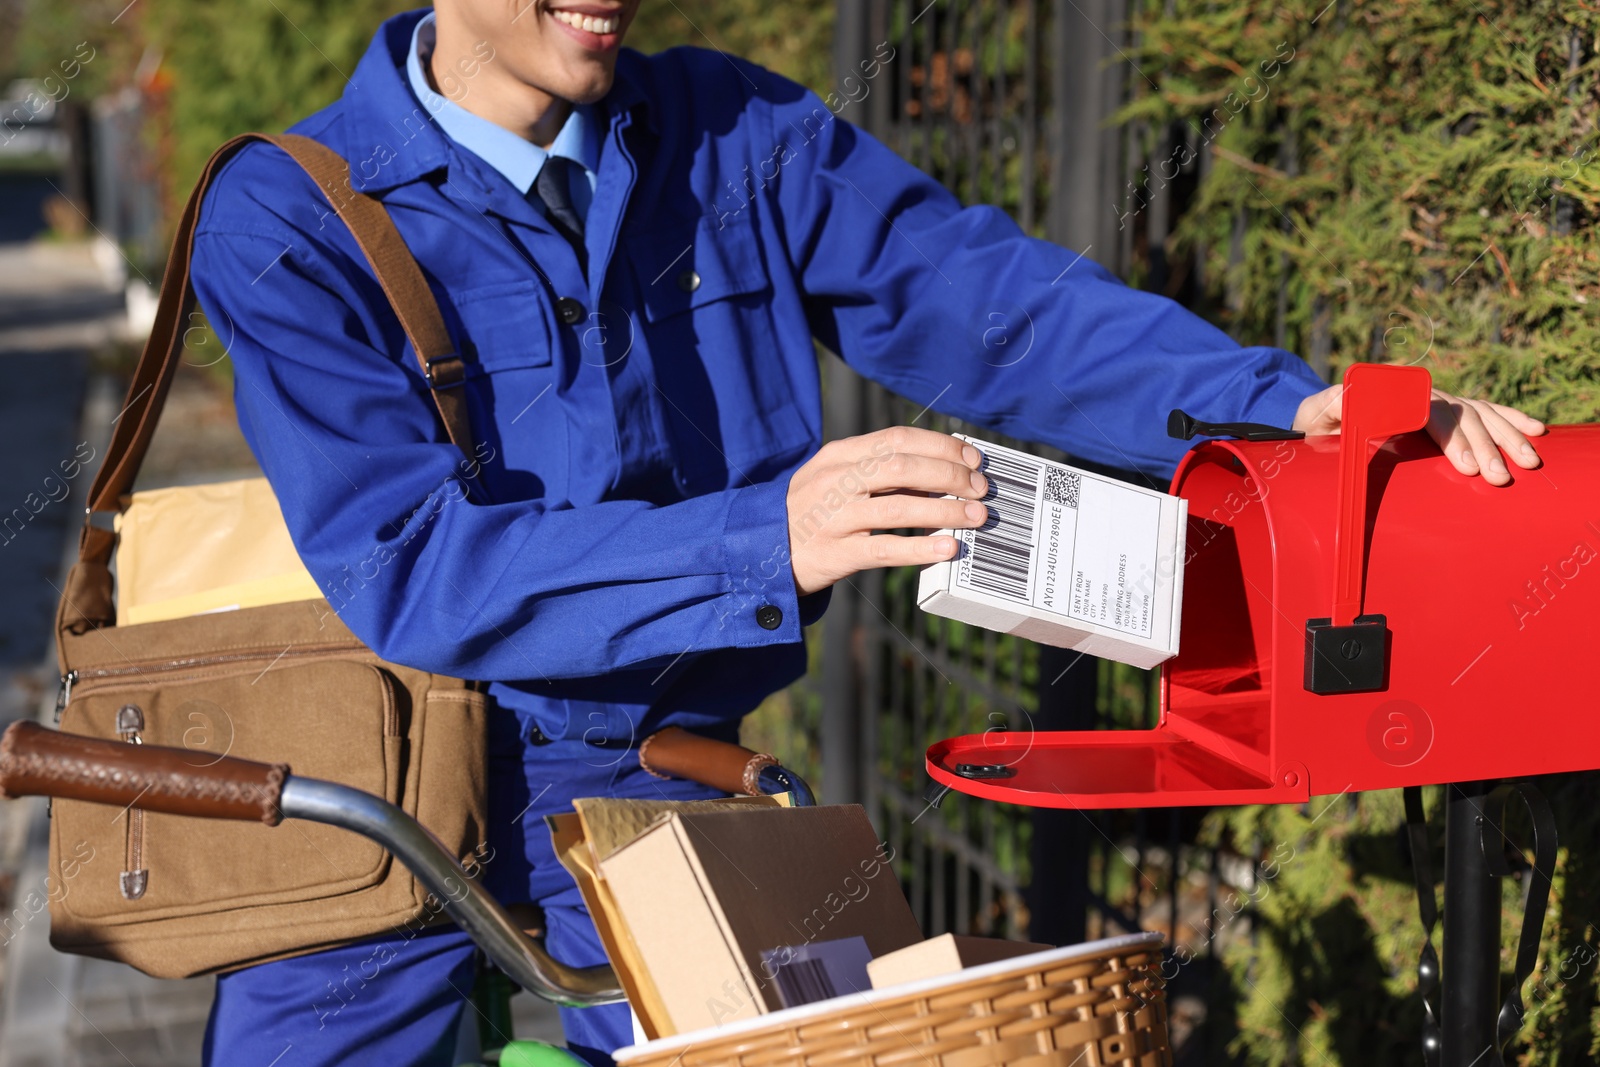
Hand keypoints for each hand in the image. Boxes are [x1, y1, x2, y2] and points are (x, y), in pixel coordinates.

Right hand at [787, 427, 989, 595]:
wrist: (760, 549)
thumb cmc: (810, 512)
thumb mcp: (834, 479)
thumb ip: (878, 472)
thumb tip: (939, 471)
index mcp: (840, 455)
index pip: (899, 438)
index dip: (942, 445)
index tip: (972, 457)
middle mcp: (837, 481)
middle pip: (903, 467)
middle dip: (951, 475)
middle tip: (981, 488)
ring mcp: (834, 517)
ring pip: (899, 506)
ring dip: (945, 510)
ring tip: (976, 517)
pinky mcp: (836, 553)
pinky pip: (885, 548)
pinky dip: (920, 547)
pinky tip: (947, 548)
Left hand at [1291, 385, 1546, 485]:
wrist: (1320, 417)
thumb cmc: (1317, 422)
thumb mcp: (1316, 415)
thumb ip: (1334, 405)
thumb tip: (1356, 397)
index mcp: (1392, 396)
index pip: (1430, 414)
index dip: (1452, 439)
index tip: (1468, 466)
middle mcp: (1421, 395)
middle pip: (1461, 416)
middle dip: (1484, 446)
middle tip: (1498, 477)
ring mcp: (1436, 401)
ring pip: (1479, 413)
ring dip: (1506, 436)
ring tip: (1527, 461)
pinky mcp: (1447, 410)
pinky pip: (1485, 410)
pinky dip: (1510, 419)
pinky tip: (1535, 431)